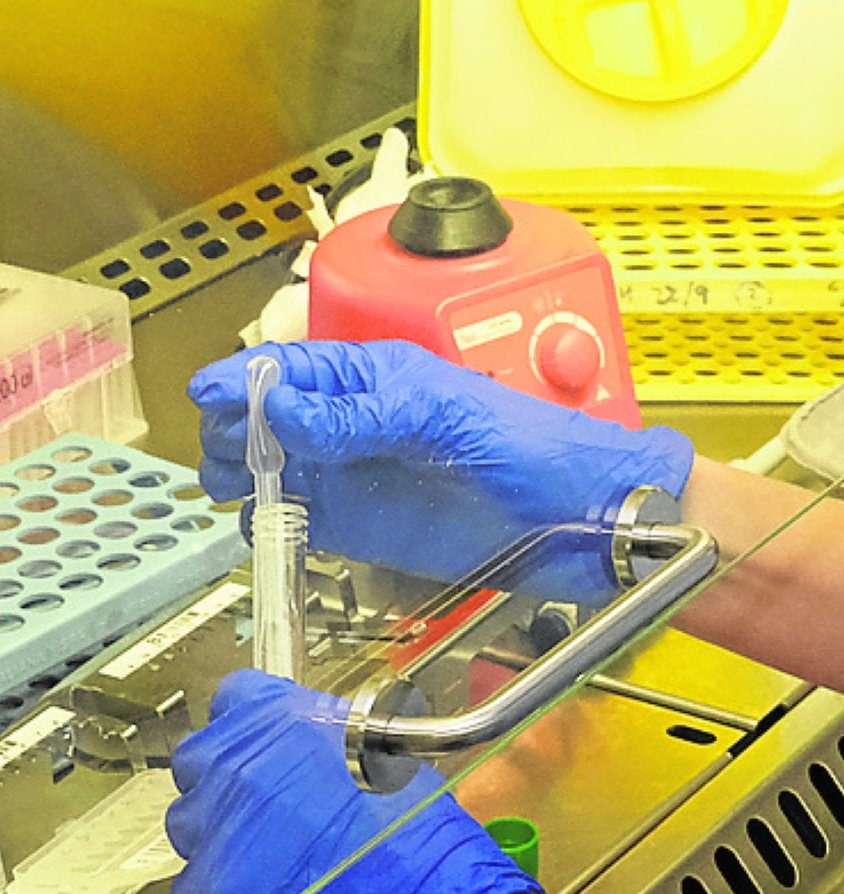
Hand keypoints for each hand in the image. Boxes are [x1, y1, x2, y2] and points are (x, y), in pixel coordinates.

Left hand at [167, 669, 542, 893]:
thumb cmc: (421, 839)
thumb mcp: (385, 757)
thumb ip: (329, 748)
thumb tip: (316, 759)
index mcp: (284, 719)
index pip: (235, 698)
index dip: (250, 725)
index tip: (263, 745)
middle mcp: (239, 764)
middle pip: (199, 760)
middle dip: (225, 782)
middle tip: (266, 810)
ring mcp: (217, 827)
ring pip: (189, 825)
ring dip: (219, 837)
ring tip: (267, 863)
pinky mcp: (209, 890)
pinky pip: (191, 887)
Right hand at [190, 338, 692, 593]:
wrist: (584, 515)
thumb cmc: (538, 448)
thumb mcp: (445, 418)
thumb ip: (362, 417)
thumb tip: (284, 409)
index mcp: (377, 377)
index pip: (291, 367)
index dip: (244, 378)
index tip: (209, 395)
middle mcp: (358, 422)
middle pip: (268, 417)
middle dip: (236, 428)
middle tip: (225, 453)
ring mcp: (357, 473)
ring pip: (273, 466)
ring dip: (244, 473)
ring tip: (233, 485)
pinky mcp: (363, 526)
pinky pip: (298, 517)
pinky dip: (270, 522)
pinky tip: (263, 525)